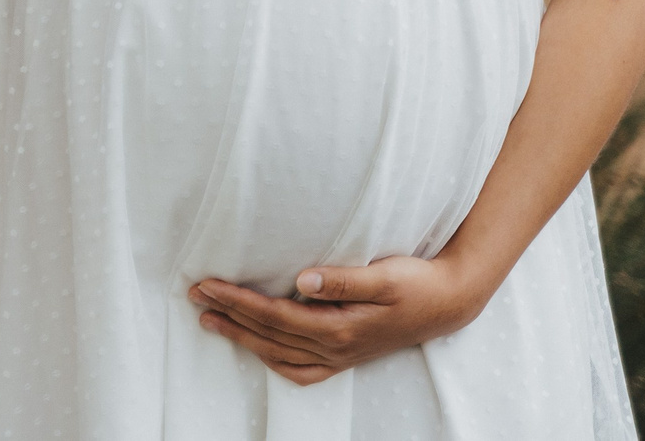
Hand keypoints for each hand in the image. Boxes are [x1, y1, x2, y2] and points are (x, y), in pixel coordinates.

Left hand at [190, 255, 487, 385]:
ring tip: (211, 319)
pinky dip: (274, 361)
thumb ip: (341, 279)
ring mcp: (340, 356)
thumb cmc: (416, 282)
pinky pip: (302, 370)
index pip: (274, 315)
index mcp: (339, 328)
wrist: (449, 303)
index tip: (207, 284)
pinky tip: (258, 349)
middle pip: (269, 335)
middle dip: (229, 315)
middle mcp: (335, 348)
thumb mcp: (382, 276)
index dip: (237, 300)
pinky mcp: (346, 356)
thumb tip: (300, 280)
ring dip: (242, 337)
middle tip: (194, 295)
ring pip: (279, 354)